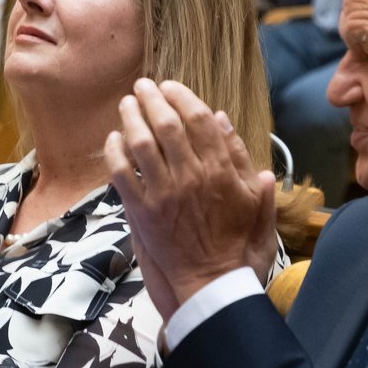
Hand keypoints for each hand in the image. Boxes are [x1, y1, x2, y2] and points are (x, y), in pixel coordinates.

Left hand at [105, 79, 276, 323]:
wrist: (212, 281)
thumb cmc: (236, 240)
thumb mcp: (253, 198)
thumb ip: (240, 157)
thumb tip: (222, 119)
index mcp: (219, 169)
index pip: (198, 119)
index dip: (181, 96)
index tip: (170, 86)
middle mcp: (190, 176)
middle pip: (166, 123)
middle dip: (151, 99)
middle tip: (142, 87)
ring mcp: (163, 194)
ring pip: (140, 143)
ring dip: (130, 117)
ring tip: (126, 105)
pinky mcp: (142, 212)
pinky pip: (121, 173)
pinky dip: (115, 151)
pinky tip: (114, 139)